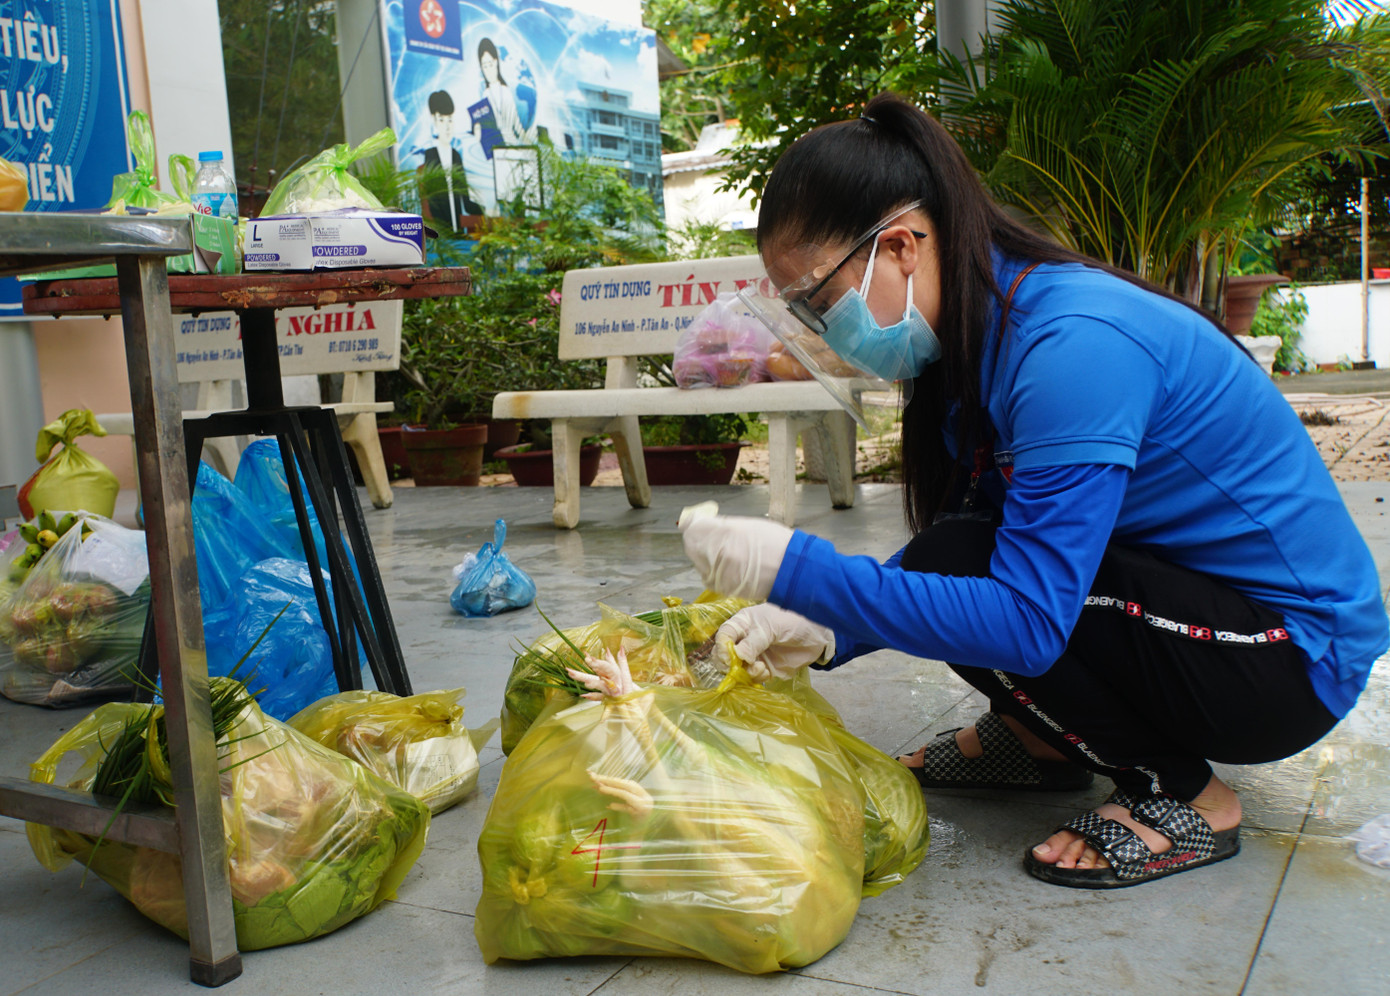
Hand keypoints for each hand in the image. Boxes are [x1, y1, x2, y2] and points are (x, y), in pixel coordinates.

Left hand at [679, 515, 793, 600]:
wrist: (791, 569)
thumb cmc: (773, 542)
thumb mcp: (745, 524)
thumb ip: (721, 526)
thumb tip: (703, 523)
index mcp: (720, 532)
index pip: (691, 527)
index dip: (695, 524)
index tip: (701, 523)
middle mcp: (714, 553)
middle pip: (693, 546)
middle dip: (701, 542)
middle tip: (719, 540)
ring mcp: (717, 573)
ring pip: (700, 564)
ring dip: (708, 559)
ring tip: (732, 555)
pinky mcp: (722, 588)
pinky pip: (711, 577)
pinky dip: (717, 573)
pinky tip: (734, 568)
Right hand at [713, 603, 833, 680]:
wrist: (817, 633)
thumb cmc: (793, 620)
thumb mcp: (771, 627)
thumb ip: (753, 642)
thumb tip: (738, 658)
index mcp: (742, 624)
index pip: (724, 636)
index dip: (722, 648)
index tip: (730, 659)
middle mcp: (744, 640)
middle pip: (724, 656)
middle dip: (731, 665)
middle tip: (741, 668)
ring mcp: (754, 655)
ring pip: (738, 670)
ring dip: (746, 672)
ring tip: (761, 668)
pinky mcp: (765, 668)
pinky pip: (753, 677)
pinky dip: (758, 677)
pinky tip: (767, 671)